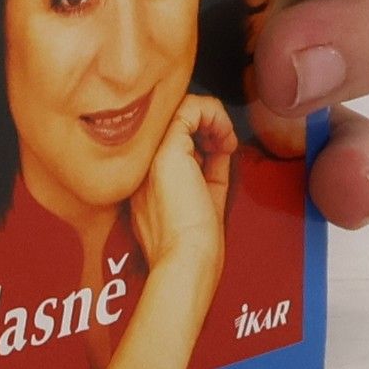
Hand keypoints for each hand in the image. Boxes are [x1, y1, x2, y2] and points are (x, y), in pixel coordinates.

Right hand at [129, 92, 235, 285]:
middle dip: (204, 124)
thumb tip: (221, 145)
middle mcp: (142, 161)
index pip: (172, 138)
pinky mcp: (166, 149)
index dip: (201, 136)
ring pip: (179, 107)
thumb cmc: (195, 245)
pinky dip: (215, 115)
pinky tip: (225, 138)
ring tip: (226, 140)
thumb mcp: (206, 198)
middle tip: (224, 145)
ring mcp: (150, 153)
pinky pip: (190, 107)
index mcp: (146, 177)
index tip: (220, 152)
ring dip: (211, 117)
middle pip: (172, 120)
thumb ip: (210, 169)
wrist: (186, 262)